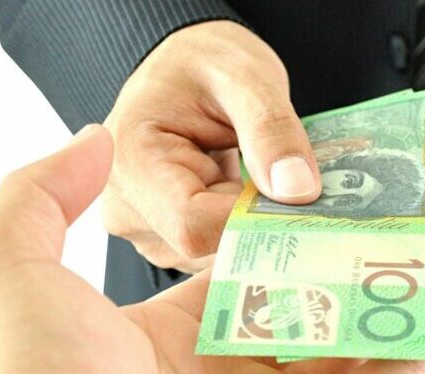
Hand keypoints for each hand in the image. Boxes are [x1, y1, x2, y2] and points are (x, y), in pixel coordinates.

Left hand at [0, 126, 424, 373]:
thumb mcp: (9, 267)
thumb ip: (43, 195)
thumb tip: (90, 140)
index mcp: (160, 337)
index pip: (239, 272)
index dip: (282, 232)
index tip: (319, 193)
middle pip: (302, 306)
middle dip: (345, 263)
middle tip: (387, 219)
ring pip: (345, 351)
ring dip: (386, 306)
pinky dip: (407, 366)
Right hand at [102, 20, 321, 272]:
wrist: (186, 68)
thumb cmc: (205, 64)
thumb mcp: (247, 78)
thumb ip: (271, 130)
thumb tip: (298, 190)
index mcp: (131, 161)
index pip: (194, 225)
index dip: (252, 222)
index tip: (299, 203)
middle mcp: (125, 206)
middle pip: (205, 248)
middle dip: (259, 226)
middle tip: (296, 193)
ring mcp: (142, 228)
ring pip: (214, 257)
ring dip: (252, 229)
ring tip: (266, 185)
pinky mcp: (163, 238)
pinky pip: (212, 253)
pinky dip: (242, 231)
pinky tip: (252, 199)